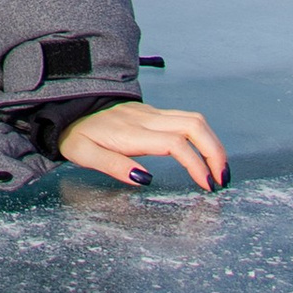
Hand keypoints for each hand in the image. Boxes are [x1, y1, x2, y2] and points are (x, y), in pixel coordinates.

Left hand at [56, 100, 227, 192]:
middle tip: (222, 180)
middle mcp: (146, 119)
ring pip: (194, 119)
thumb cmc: (77, 133)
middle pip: (194, 125)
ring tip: (219, 170)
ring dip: (213, 143)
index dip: (195, 164)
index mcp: (131, 132)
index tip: (205, 186)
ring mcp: (152, 113)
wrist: (70, 106)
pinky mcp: (154, 114)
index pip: (174, 143)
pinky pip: (187, 119)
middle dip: (215, 152)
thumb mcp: (83, 154)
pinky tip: (206, 155)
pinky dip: (203, 137)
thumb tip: (145, 179)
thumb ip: (113, 166)